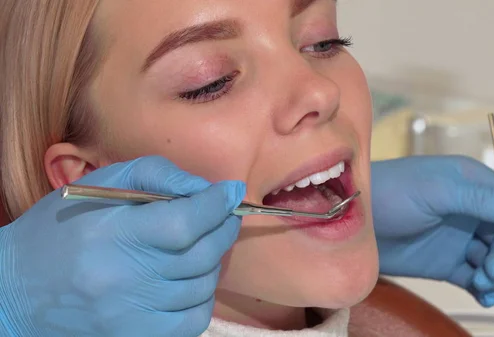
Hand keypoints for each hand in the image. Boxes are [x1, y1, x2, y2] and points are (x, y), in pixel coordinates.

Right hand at [0, 156, 244, 336]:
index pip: (184, 222)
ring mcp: (128, 313)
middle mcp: (121, 277)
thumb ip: (157, 176)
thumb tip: (206, 189)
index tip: (230, 192)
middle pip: (201, 255)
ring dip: (213, 262)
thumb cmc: (62, 227)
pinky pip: (192, 321)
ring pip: (202, 286)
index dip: (216, 205)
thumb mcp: (101, 185)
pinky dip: (202, 297)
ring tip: (201, 246)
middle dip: (224, 229)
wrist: (17, 288)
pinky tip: (190, 280)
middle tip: (225, 216)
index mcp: (111, 233)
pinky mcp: (133, 336)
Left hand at [371, 155, 493, 306]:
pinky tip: (483, 295)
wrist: (353, 222)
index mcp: (471, 185)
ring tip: (483, 281)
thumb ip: (481, 199)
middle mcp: (469, 211)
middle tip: (493, 268)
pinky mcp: (444, 262)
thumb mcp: (437, 190)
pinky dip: (483, 288)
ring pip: (493, 258)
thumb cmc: (388, 192)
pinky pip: (474, 277)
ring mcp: (457, 238)